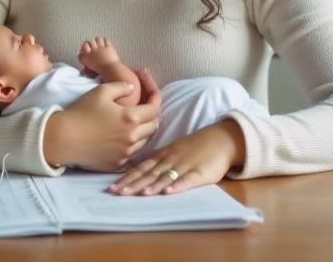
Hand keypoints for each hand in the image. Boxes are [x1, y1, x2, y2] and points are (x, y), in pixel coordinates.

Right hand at [43, 67, 161, 171]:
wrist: (62, 138)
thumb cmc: (80, 112)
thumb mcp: (101, 91)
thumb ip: (121, 86)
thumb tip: (133, 88)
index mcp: (131, 118)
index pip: (155, 109)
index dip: (155, 98)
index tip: (152, 93)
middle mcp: (132, 138)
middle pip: (154, 126)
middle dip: (152, 116)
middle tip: (144, 108)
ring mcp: (125, 153)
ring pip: (144, 142)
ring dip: (143, 131)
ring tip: (133, 123)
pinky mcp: (116, 164)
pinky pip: (131, 154)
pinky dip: (131, 145)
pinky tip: (121, 137)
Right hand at [78, 36, 120, 73]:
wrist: (110, 70)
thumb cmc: (100, 72)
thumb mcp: (90, 71)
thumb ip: (87, 66)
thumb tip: (85, 67)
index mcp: (85, 58)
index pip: (80, 52)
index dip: (82, 50)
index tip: (84, 51)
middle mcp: (91, 51)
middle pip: (87, 42)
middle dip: (89, 44)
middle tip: (91, 46)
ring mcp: (100, 48)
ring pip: (97, 39)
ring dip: (97, 41)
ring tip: (99, 44)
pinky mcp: (108, 46)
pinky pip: (106, 40)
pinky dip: (106, 41)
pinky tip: (105, 43)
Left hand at [108, 120, 245, 195]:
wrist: (220, 139)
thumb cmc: (193, 147)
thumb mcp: (171, 150)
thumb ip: (155, 161)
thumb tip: (133, 169)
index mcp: (162, 156)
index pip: (141, 168)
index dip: (127, 178)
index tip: (112, 188)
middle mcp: (170, 160)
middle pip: (149, 174)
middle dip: (133, 184)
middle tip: (118, 193)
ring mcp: (185, 165)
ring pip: (166, 176)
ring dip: (154, 185)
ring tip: (142, 194)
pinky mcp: (201, 172)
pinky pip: (188, 180)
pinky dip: (178, 186)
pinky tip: (169, 192)